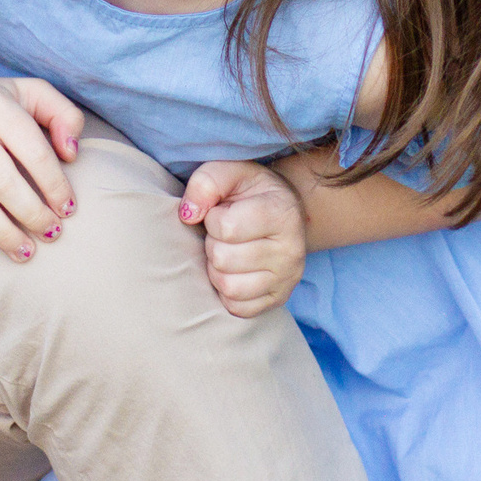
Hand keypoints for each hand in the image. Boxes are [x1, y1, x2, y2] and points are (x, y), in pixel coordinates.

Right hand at [0, 77, 83, 261]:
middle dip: (34, 215)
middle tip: (51, 233)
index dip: (56, 186)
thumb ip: (63, 114)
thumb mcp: (27, 94)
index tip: (68, 209)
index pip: (34, 151)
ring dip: (5, 234)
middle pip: (4, 183)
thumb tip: (71, 153)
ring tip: (26, 250)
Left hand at [179, 162, 307, 317]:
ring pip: (228, 287)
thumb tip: (188, 215)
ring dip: (217, 269)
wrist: (282, 210)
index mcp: (282, 212)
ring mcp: (287, 278)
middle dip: (213, 244)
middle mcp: (292, 250)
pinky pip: (237, 308)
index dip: (212, 218)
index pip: (226, 227)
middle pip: (223, 259)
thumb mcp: (230, 172)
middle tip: (224, 234)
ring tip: (227, 251)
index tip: (222, 212)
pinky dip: (226, 291)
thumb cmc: (250, 191)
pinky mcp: (278, 300)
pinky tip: (234, 271)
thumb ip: (205, 183)